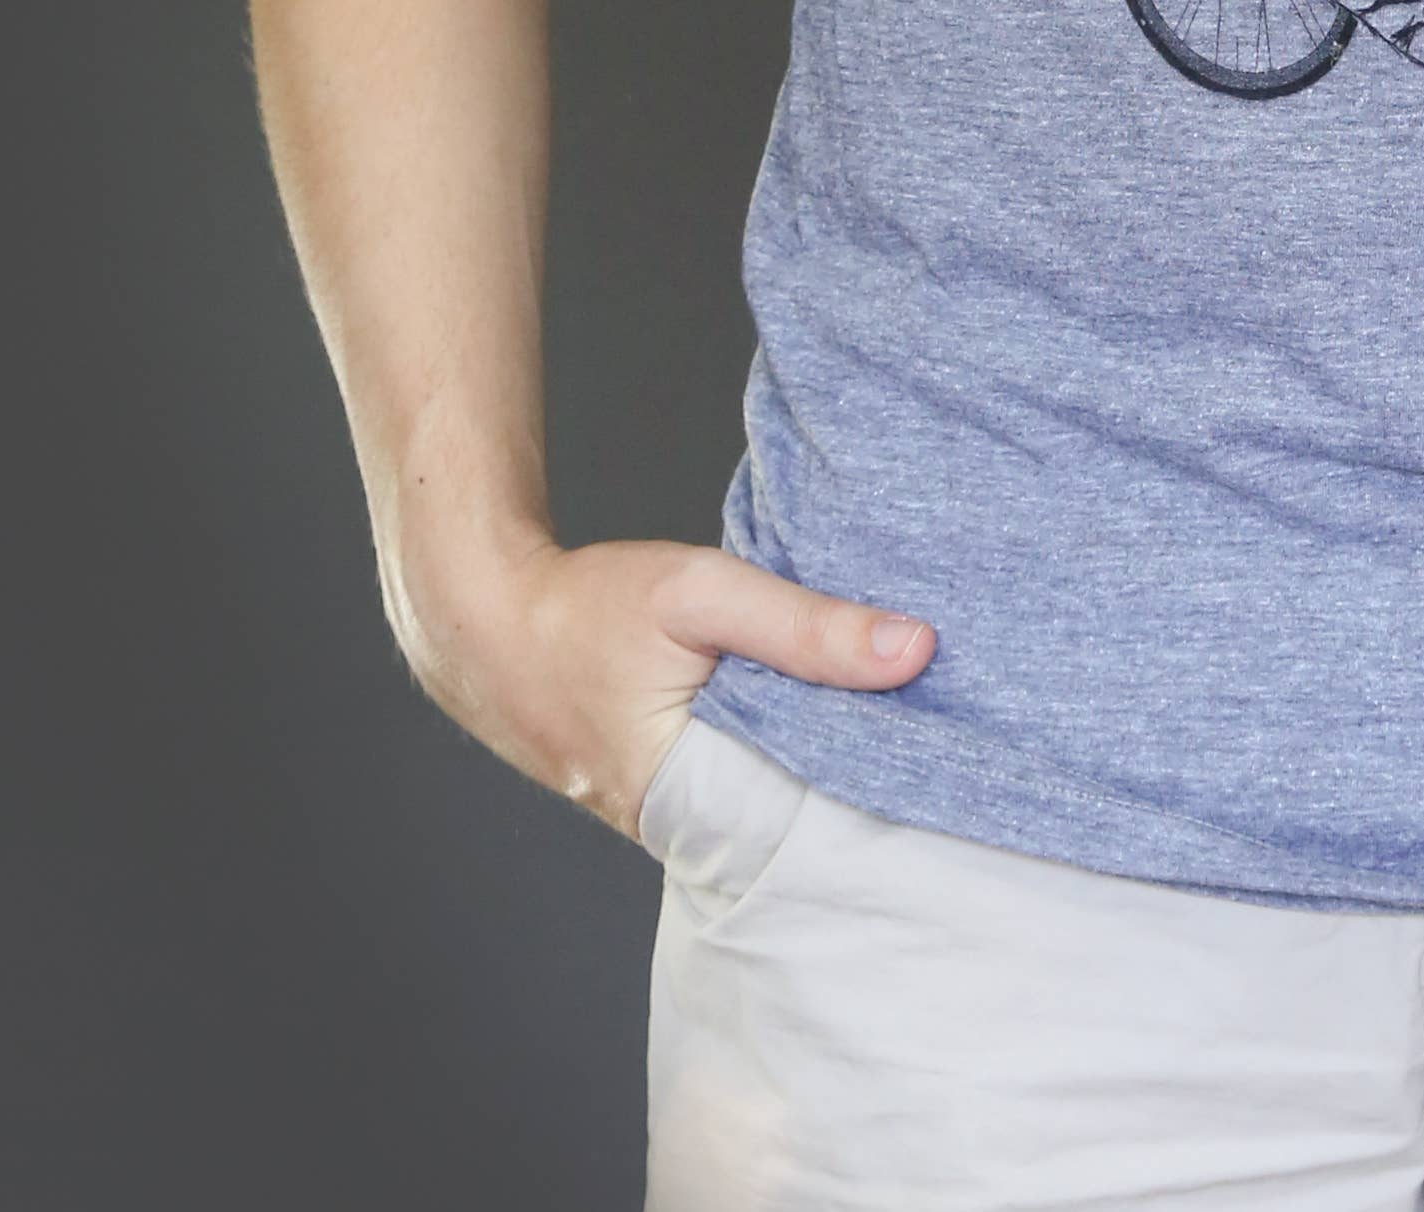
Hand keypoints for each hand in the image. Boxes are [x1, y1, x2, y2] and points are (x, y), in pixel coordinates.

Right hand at [393, 532, 935, 843]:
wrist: (481, 619)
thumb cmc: (585, 606)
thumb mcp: (700, 595)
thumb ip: (804, 625)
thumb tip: (915, 651)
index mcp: (684, 798)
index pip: (810, 812)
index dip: (875, 781)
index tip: (942, 756)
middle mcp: (671, 829)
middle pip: (789, 811)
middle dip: (851, 777)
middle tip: (932, 740)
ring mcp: (658, 818)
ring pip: (761, 798)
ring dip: (809, 761)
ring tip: (884, 725)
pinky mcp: (653, 793)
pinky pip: (730, 784)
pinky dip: (767, 752)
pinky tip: (808, 717)